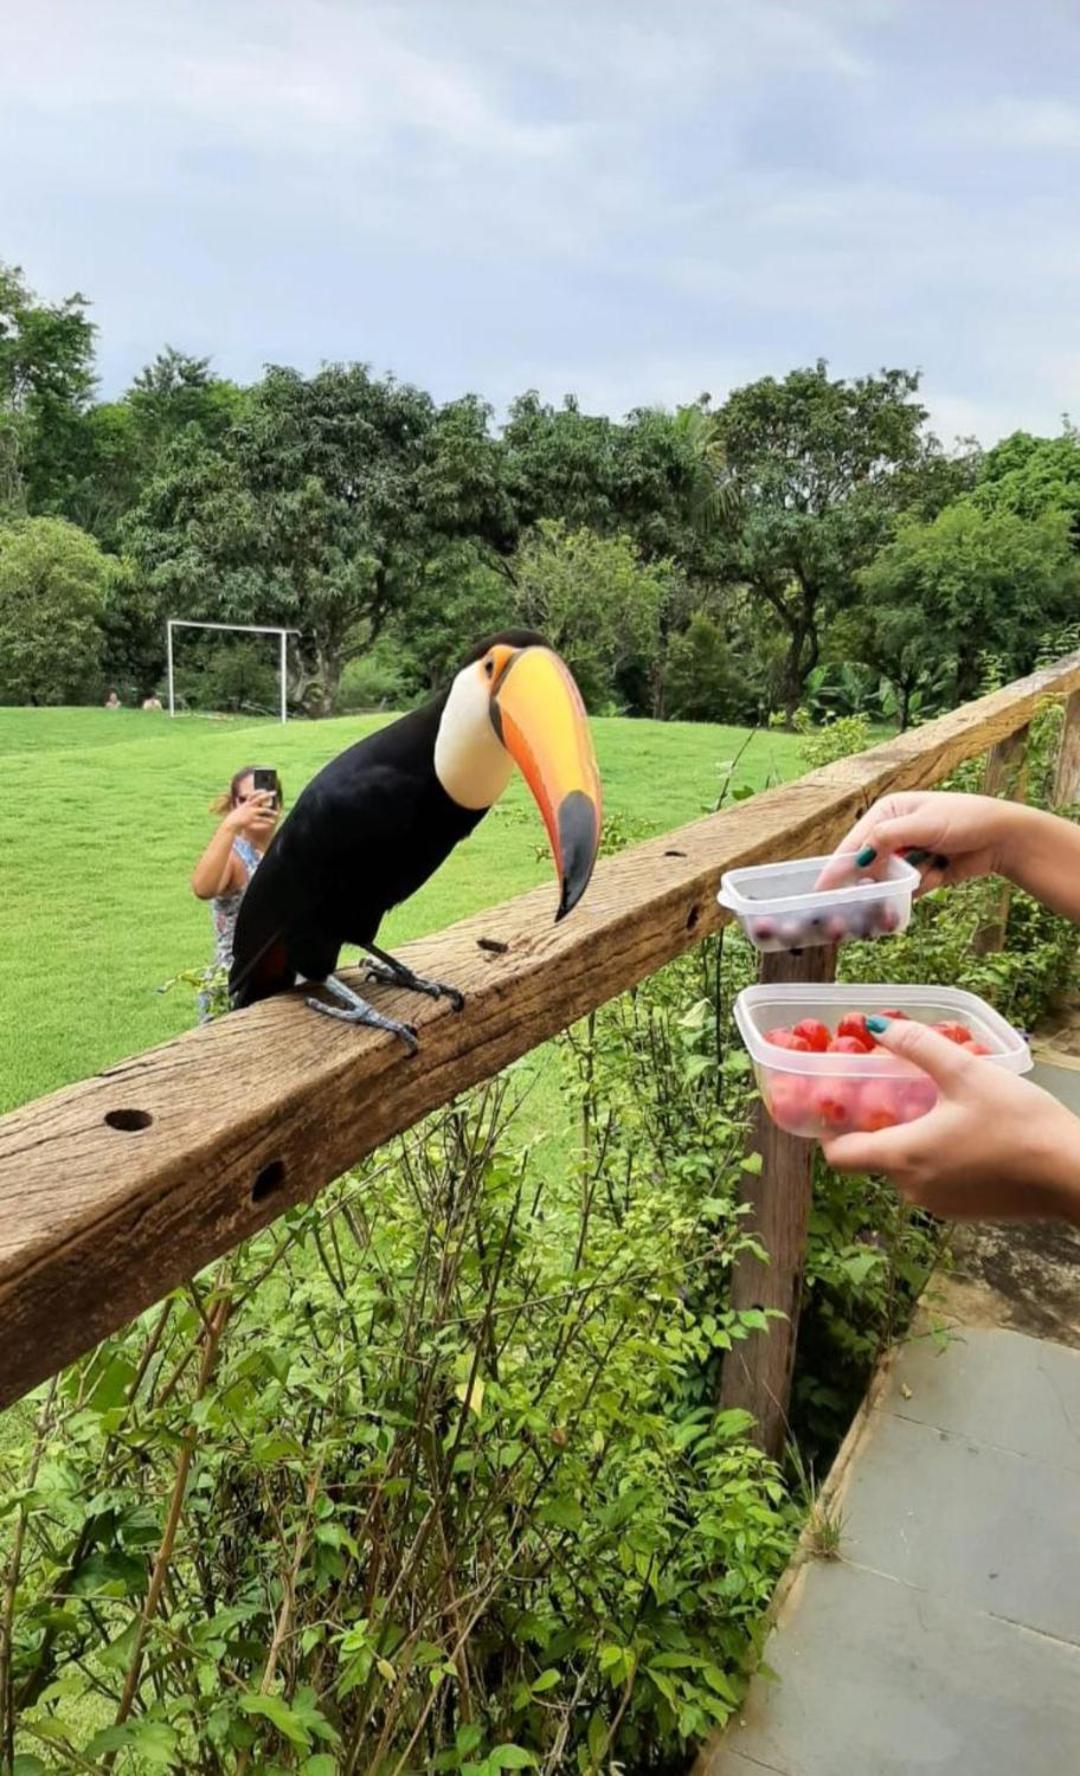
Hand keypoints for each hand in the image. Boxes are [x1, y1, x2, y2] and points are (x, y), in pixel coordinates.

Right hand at [225, 792, 278, 838]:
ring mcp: (251, 812)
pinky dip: (268, 820)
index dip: (259, 791)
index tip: (265, 789)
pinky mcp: (252, 819)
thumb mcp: (242, 807)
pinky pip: (262, 819)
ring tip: (276, 813)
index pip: (254, 794)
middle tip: (275, 792)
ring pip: (263, 810)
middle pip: (260, 798)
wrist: (232, 822)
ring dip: (271, 811)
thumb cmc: (237, 815)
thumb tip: (250, 801)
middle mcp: (250, 806)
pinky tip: (272, 821)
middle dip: (267, 795)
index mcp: (247, 802)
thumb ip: (247, 804)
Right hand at [817, 791, 1021, 892]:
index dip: (837, 867)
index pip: (854, 843)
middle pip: (866, 866)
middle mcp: (892, 834)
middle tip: (859, 905)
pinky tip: (939, 875)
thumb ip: (887, 838)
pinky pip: (906, 890)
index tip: (822, 889)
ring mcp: (907, 855)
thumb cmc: (966, 819)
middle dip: (868, 884)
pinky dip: (917, 890)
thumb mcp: (924, 824)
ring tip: (914, 885)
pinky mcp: (921, 874)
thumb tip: (857, 856)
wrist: (1004, 837)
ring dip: (898, 888)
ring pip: (886, 882)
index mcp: (887, 813)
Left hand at [822, 1017, 1079, 1222]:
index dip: (828, 1129)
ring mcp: (939, 1204)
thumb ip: (918, 1046)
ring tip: (933, 1102)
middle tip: (892, 1087)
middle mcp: (912, 1188)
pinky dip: (936, 1155)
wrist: (1073, 1176)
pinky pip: (934, 1178)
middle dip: (877, 1123)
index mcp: (903, 1158)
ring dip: (911, 1137)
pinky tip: (963, 1128)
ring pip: (906, 1167)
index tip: (836, 1101)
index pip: (839, 1156)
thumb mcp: (967, 1073)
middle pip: (874, 1157)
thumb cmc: (1018, 1123)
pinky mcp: (965, 1210)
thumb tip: (875, 1026)